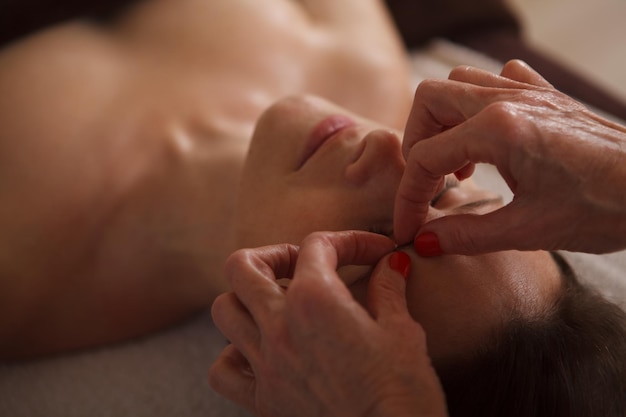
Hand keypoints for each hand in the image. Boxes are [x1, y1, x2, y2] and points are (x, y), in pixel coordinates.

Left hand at [209, 231, 446, 416]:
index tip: (374, 253)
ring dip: (245, 299)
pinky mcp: (263, 400)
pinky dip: (233, 355)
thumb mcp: (404, 332)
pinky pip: (223, 370)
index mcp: (317, 300)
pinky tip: (259, 354)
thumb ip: (389, 289)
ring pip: (223, 310)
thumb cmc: (404, 392)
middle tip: (299, 264)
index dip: (349, 241)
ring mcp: (266, 364)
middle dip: (272, 255)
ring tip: (275, 305)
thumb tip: (392, 263)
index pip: (318, 246)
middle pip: (243, 266)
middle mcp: (281, 326)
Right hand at [394, 60, 625, 253]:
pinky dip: (479, 104)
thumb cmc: (605, 207)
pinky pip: (498, 79)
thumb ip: (467, 235)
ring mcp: (529, 91)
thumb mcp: (528, 230)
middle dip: (416, 144)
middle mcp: (509, 99)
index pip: (426, 156)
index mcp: (499, 129)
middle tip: (428, 182)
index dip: (409, 196)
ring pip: (459, 83)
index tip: (410, 225)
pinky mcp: (547, 96)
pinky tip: (490, 139)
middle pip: (430, 101)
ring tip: (459, 164)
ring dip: (444, 121)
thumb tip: (424, 242)